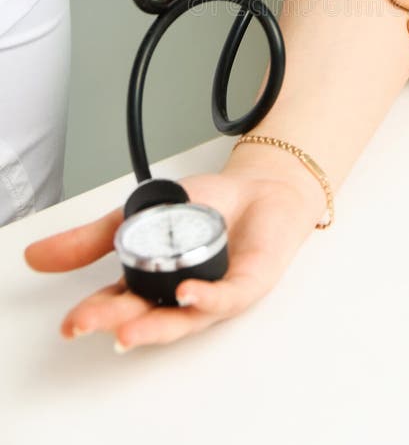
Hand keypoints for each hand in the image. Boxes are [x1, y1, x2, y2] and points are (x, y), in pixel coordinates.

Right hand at [25, 159, 321, 350]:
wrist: (260, 188)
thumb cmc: (208, 205)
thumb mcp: (137, 215)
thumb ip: (92, 237)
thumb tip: (38, 255)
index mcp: (153, 282)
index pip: (118, 304)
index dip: (93, 315)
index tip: (70, 322)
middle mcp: (180, 295)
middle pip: (144, 316)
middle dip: (115, 323)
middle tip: (89, 324)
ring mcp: (212, 294)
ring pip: (181, 320)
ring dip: (154, 327)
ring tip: (127, 329)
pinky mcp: (244, 286)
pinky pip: (224, 299)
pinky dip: (204, 299)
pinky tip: (185, 294)